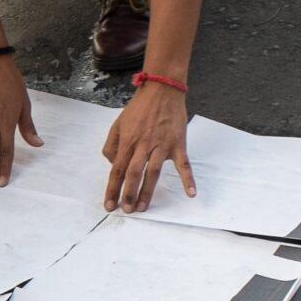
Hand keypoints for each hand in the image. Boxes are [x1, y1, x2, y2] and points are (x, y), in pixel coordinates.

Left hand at [102, 80, 195, 212]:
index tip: (109, 205)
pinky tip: (191, 193)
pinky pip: (183, 164)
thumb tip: (113, 164)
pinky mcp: (177, 144)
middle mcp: (143, 145)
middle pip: (133, 173)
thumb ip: (112, 145)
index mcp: (127, 141)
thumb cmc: (139, 108)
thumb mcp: (118, 124)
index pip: (117, 170)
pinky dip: (188, 179)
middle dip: (128, 194)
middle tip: (127, 211)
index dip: (112, 188)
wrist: (162, 90)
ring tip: (143, 207)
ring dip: (147, 191)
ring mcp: (161, 145)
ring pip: (153, 172)